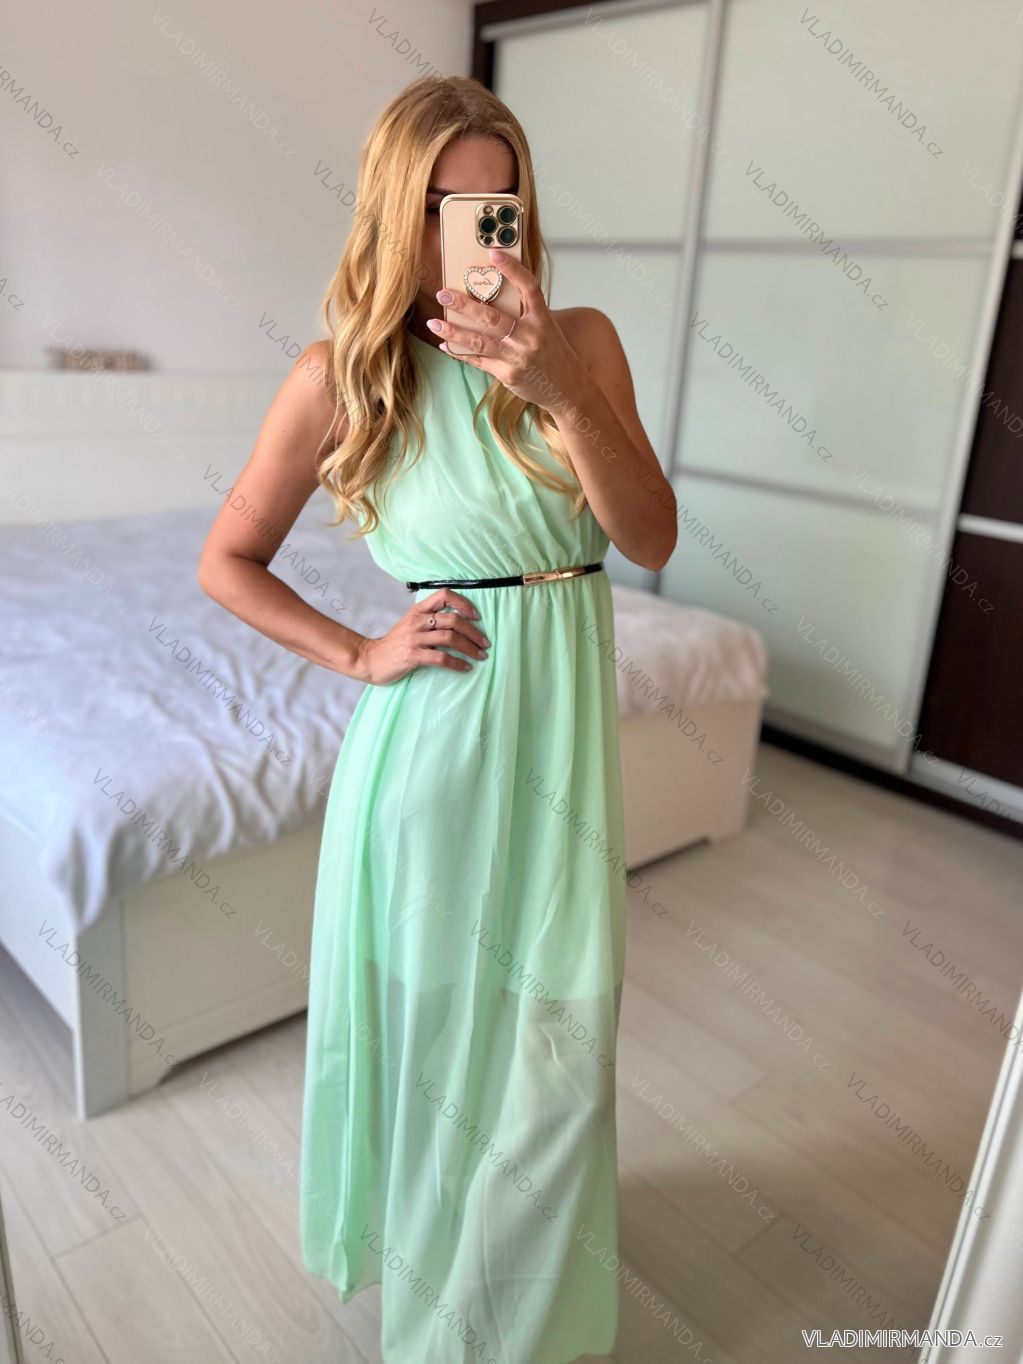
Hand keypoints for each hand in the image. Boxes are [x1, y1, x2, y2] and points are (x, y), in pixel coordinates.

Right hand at [355, 588, 489, 683]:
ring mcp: (414, 638)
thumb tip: (458, 623)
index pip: (444, 595)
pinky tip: (465, 668)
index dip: (464, 603)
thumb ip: (429, 620)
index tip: (476, 616)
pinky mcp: (412, 655)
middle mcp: (417, 621)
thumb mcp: (410, 625)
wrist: (370, 659)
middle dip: (474, 632)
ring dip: (470, 648)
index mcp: (418, 610)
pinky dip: (457, 663)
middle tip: (485, 644)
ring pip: (450, 638)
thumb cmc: (395, 644)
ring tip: (480, 656)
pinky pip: (441, 658)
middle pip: (453, 620)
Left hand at [431, 248, 586, 412]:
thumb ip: (524, 314)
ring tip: (434, 322)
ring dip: (454, 331)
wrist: (569, 389)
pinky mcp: (509, 374)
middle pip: (493, 316)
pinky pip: (480, 361)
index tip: (493, 253)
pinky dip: (460, 353)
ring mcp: (518, 356)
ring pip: (480, 341)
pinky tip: (445, 345)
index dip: (512, 269)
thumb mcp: (547, 328)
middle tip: (443, 293)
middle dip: (464, 304)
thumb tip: (489, 299)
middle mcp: (531, 336)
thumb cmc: (554, 354)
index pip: (529, 287)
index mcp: (542, 319)